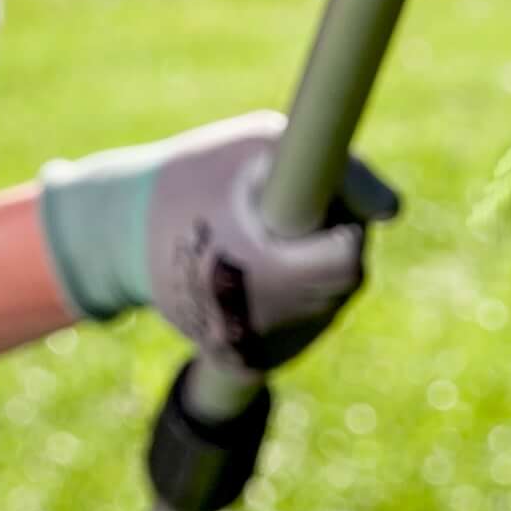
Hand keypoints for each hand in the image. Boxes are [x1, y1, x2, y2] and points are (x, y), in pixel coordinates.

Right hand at [34, 112, 399, 371]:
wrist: (117, 237)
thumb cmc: (193, 177)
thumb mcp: (256, 145)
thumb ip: (335, 170)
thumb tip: (393, 211)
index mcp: (261, 269)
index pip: (347, 263)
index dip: (347, 230)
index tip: (331, 210)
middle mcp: (260, 322)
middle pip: (342, 282)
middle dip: (332, 242)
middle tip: (295, 209)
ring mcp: (251, 350)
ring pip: (324, 306)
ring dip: (316, 271)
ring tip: (274, 236)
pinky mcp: (244, 364)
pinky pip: (295, 329)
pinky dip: (293, 300)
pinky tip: (262, 268)